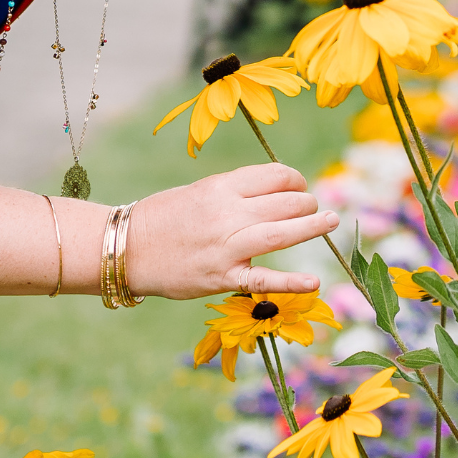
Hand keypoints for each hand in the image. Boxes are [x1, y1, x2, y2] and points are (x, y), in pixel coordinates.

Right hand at [131, 163, 338, 298]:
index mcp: (221, 186)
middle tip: (314, 208)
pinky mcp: (222, 278)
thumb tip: (275, 194)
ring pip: (281, 233)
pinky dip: (290, 283)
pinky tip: (313, 282)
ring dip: (312, 227)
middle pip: (284, 202)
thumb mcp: (199, 191)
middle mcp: (227, 213)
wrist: (125, 248)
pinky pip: (262, 280)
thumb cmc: (163, 218)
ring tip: (331, 221)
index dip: (295, 179)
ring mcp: (226, 247)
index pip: (274, 175)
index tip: (299, 187)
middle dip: (306, 202)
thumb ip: (235, 192)